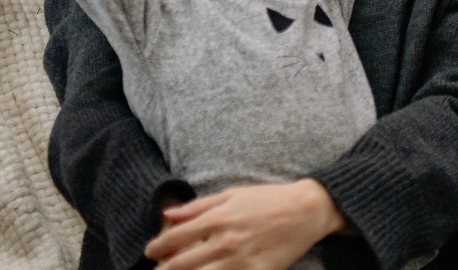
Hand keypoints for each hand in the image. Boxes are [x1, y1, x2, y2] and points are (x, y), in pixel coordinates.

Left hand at [144, 178, 345, 269]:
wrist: (307, 211)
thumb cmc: (268, 200)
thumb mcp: (232, 194)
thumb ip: (198, 206)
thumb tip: (168, 214)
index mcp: (219, 218)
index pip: (176, 237)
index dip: (157, 247)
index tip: (150, 252)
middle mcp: (226, 241)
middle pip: (182, 263)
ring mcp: (241, 261)